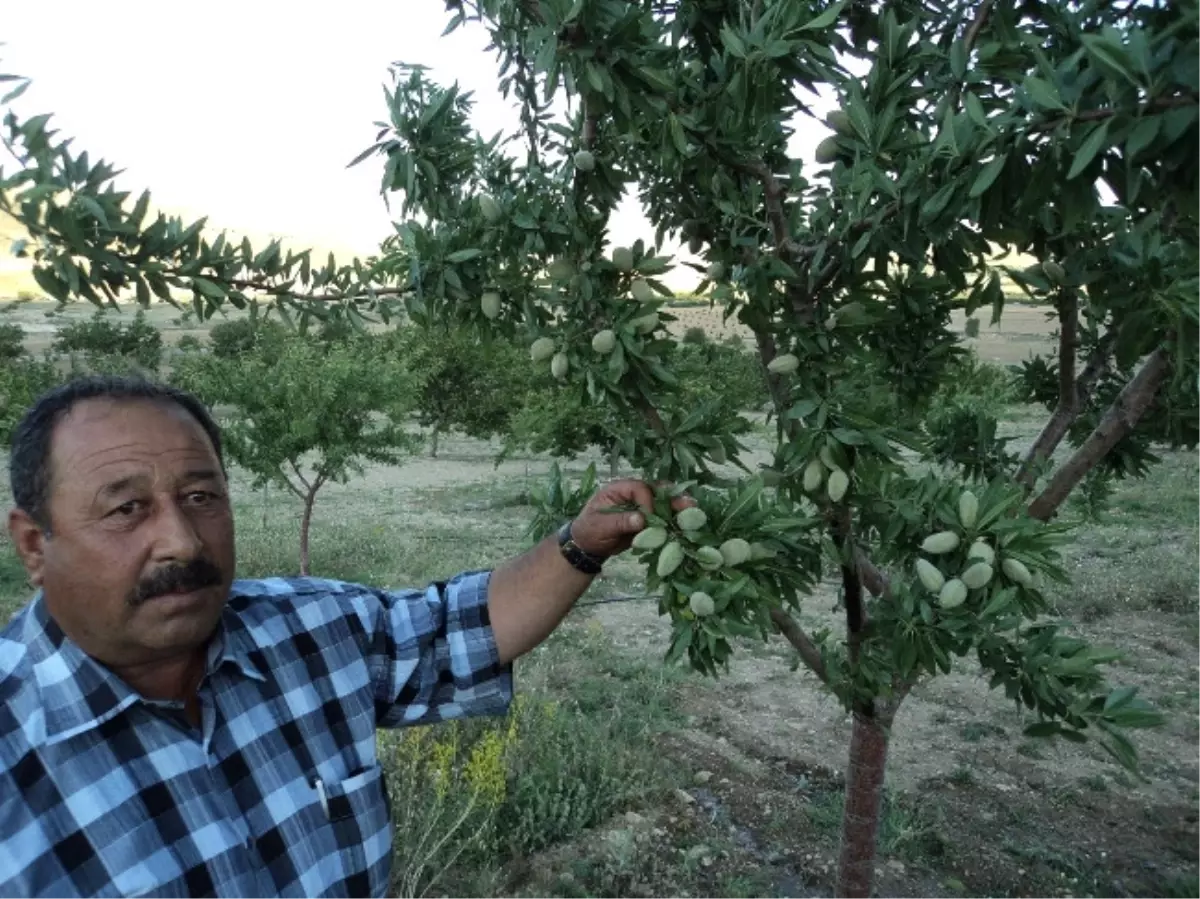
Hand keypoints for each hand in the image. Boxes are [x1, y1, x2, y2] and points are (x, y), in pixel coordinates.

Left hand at [569, 478, 692, 558]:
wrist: (588, 546)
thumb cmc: (589, 531)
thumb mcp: (600, 526)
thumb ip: (620, 521)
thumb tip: (641, 520)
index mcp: (618, 489)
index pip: (639, 489)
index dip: (647, 502)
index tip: (648, 518)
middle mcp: (632, 494)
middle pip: (655, 492)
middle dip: (672, 498)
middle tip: (689, 504)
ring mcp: (640, 506)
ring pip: (662, 503)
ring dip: (677, 508)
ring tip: (694, 510)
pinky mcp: (646, 519)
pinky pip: (661, 518)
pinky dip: (672, 520)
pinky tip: (686, 523)